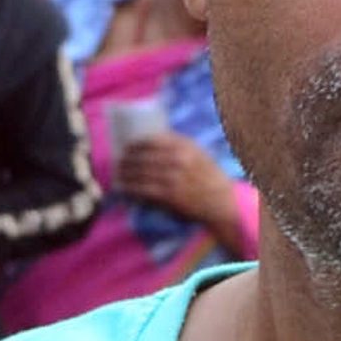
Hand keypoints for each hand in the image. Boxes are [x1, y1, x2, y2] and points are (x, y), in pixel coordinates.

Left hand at [111, 129, 242, 238]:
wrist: (222, 201)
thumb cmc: (208, 176)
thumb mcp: (199, 153)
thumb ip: (179, 145)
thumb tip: (152, 139)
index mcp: (185, 146)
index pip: (153, 140)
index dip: (136, 142)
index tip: (128, 145)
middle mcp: (178, 160)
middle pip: (143, 156)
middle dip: (127, 159)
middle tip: (119, 161)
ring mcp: (173, 178)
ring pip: (140, 173)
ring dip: (125, 173)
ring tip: (119, 174)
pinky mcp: (169, 195)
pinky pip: (143, 189)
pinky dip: (130, 188)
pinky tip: (124, 188)